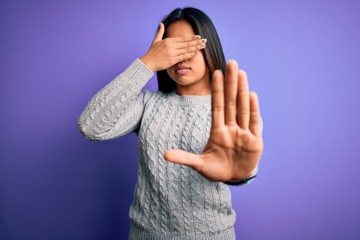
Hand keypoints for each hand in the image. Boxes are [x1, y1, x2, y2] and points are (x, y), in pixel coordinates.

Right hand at [140, 23, 205, 71]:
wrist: (148, 62)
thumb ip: (160, 32)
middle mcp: (171, 46)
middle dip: (196, 42)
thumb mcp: (156, 40)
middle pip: (187, 43)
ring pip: (186, 50)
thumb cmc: (152, 52)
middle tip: (204, 41)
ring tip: (202, 46)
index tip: (198, 37)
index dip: (192, 38)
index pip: (183, 39)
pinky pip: (183, 57)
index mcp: (168, 41)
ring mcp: (172, 53)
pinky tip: (195, 53)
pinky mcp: (172, 60)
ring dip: (195, 48)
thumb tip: (161, 24)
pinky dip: (190, 55)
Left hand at [164, 60, 263, 181]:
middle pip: (230, 102)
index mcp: (218, 131)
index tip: (215, 73)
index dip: (217, 89)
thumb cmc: (216, 170)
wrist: (234, 179)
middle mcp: (231, 128)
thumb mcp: (199, 165)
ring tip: (242, 73)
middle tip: (231, 63)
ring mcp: (243, 134)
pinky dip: (253, 109)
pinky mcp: (255, 142)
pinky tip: (252, 94)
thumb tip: (164, 155)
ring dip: (242, 91)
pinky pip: (254, 123)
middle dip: (231, 83)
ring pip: (243, 108)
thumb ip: (185, 158)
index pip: (217, 106)